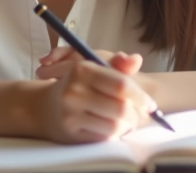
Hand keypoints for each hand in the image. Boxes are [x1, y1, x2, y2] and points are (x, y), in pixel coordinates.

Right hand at [34, 47, 156, 142]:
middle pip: (121, 108)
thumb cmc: (79, 85)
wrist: (46, 107)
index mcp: (82, 69)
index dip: (140, 96)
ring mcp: (71, 113)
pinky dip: (114, 134)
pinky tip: (114, 127)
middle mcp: (74, 91)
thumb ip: (118, 64)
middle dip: (136, 114)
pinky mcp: (71, 132)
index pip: (121, 85)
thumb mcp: (96, 68)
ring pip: (115, 125)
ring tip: (128, 121)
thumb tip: (136, 59)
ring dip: (127, 125)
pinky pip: (104, 137)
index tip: (150, 104)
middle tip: (139, 115)